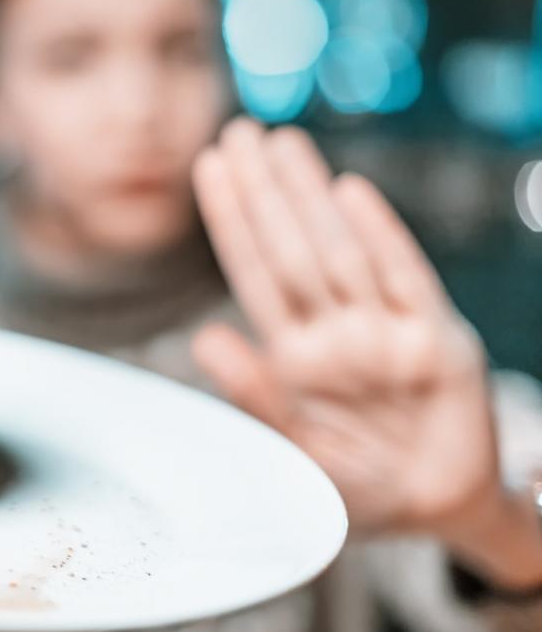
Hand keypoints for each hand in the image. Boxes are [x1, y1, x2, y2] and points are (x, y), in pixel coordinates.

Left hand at [190, 117, 496, 535]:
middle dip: (263, 191)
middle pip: (291, 247)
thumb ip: (255, 395)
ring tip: (282, 143)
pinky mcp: (437, 339)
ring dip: (310, 197)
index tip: (208, 167)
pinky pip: (404, 277)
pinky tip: (350, 193)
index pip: (254, 272)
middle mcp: (336, 329)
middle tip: (237, 129)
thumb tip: (203, 338)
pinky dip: (380, 236)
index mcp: (295, 352)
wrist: (437, 510)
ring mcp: (384, 328)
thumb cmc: (357, 481)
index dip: (232, 220)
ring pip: (340, 249)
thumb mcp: (298, 450)